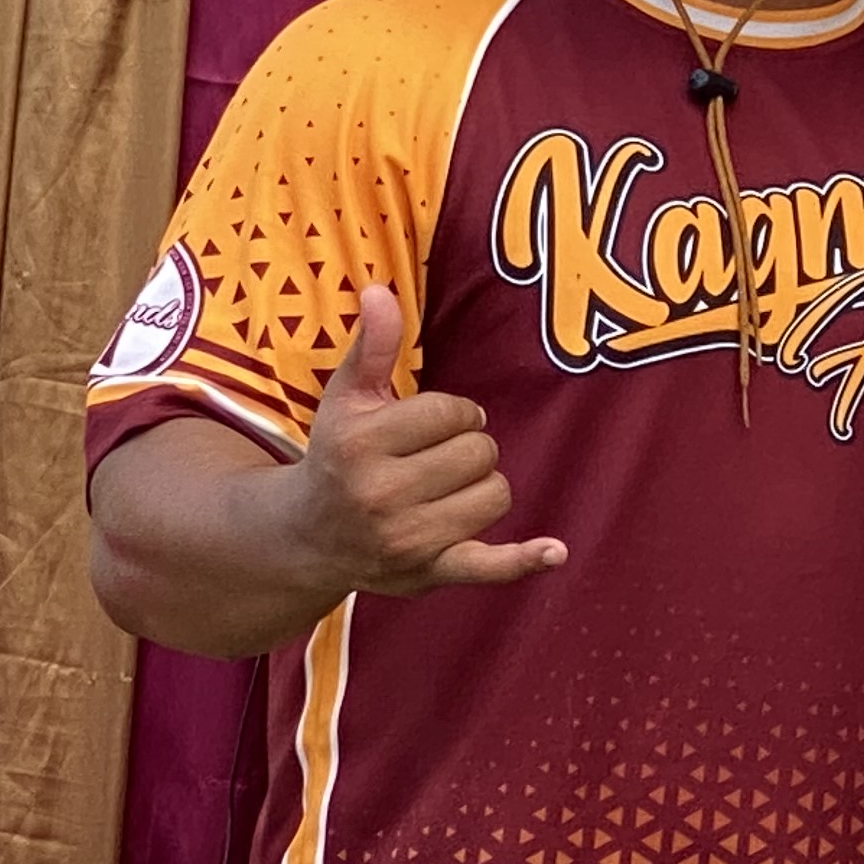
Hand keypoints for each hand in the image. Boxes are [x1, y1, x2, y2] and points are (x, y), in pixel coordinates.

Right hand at [283, 285, 562, 599]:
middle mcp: (379, 495)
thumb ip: (371, 345)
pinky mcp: (430, 572)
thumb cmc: (337, 454)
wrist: (309, 536)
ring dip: (480, 488)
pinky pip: (488, 566)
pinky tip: (554, 551)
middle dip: (464, 448)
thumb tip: (379, 291)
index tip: (424, 426)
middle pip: (481, 451)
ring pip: (496, 494)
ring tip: (439, 491)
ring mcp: (407, 539)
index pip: (453, 412)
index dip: (450, 414)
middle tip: (429, 460)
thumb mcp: (346, 398)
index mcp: (359, 445)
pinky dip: (522, 560)